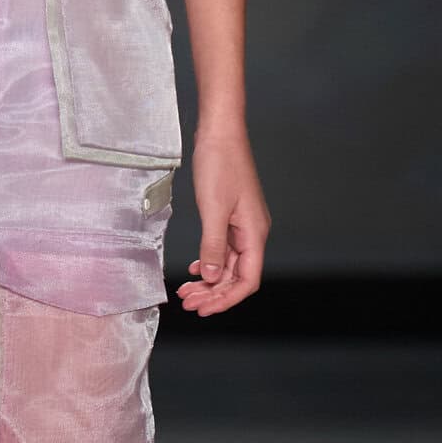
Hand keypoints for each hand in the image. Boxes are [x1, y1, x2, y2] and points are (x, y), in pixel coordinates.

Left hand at [179, 127, 268, 316]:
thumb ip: (213, 246)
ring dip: (209, 281)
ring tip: (187, 292)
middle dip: (214, 293)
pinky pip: (223, 249)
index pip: (247, 280)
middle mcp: (253, 232)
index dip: (227, 299)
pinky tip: (196, 269)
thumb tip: (212, 277)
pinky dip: (210, 262)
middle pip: (237, 276)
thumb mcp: (213, 208)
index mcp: (254, 233)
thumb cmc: (220, 164)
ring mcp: (242, 225)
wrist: (220, 133)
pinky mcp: (231, 217)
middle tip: (188, 303)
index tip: (204, 309)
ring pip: (228, 264)